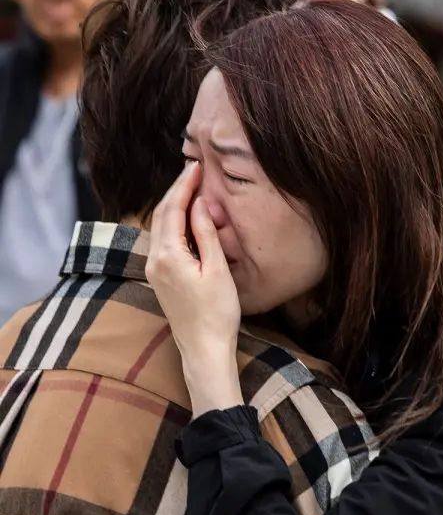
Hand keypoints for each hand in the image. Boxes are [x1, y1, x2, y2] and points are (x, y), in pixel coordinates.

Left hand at [146, 162, 243, 415]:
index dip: (184, 186)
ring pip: (160, 227)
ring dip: (174, 205)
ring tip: (191, 189)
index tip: (196, 166)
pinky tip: (186, 218)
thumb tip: (199, 205)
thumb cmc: (217, 313)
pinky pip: (164, 241)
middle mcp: (155, 260)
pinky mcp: (160, 278)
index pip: (173, 209)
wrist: (203, 348)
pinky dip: (174, 223)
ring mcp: (154, 270)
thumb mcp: (217, 270)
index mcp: (169, 255)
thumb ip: (206, 234)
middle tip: (193, 171)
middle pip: (161, 214)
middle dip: (176, 191)